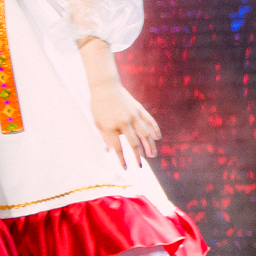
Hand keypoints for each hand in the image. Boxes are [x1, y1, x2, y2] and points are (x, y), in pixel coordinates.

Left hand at [79, 36, 161, 163]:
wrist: (105, 87)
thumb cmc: (99, 106)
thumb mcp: (97, 122)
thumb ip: (105, 137)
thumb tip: (110, 151)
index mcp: (110, 127)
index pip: (118, 147)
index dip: (122, 159)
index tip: (126, 168)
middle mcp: (123, 122)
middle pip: (134, 143)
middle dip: (137, 156)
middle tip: (140, 166)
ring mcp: (133, 115)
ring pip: (145, 134)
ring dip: (149, 146)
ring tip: (152, 155)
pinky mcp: (139, 110)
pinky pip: (149, 121)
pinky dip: (155, 130)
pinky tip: (157, 138)